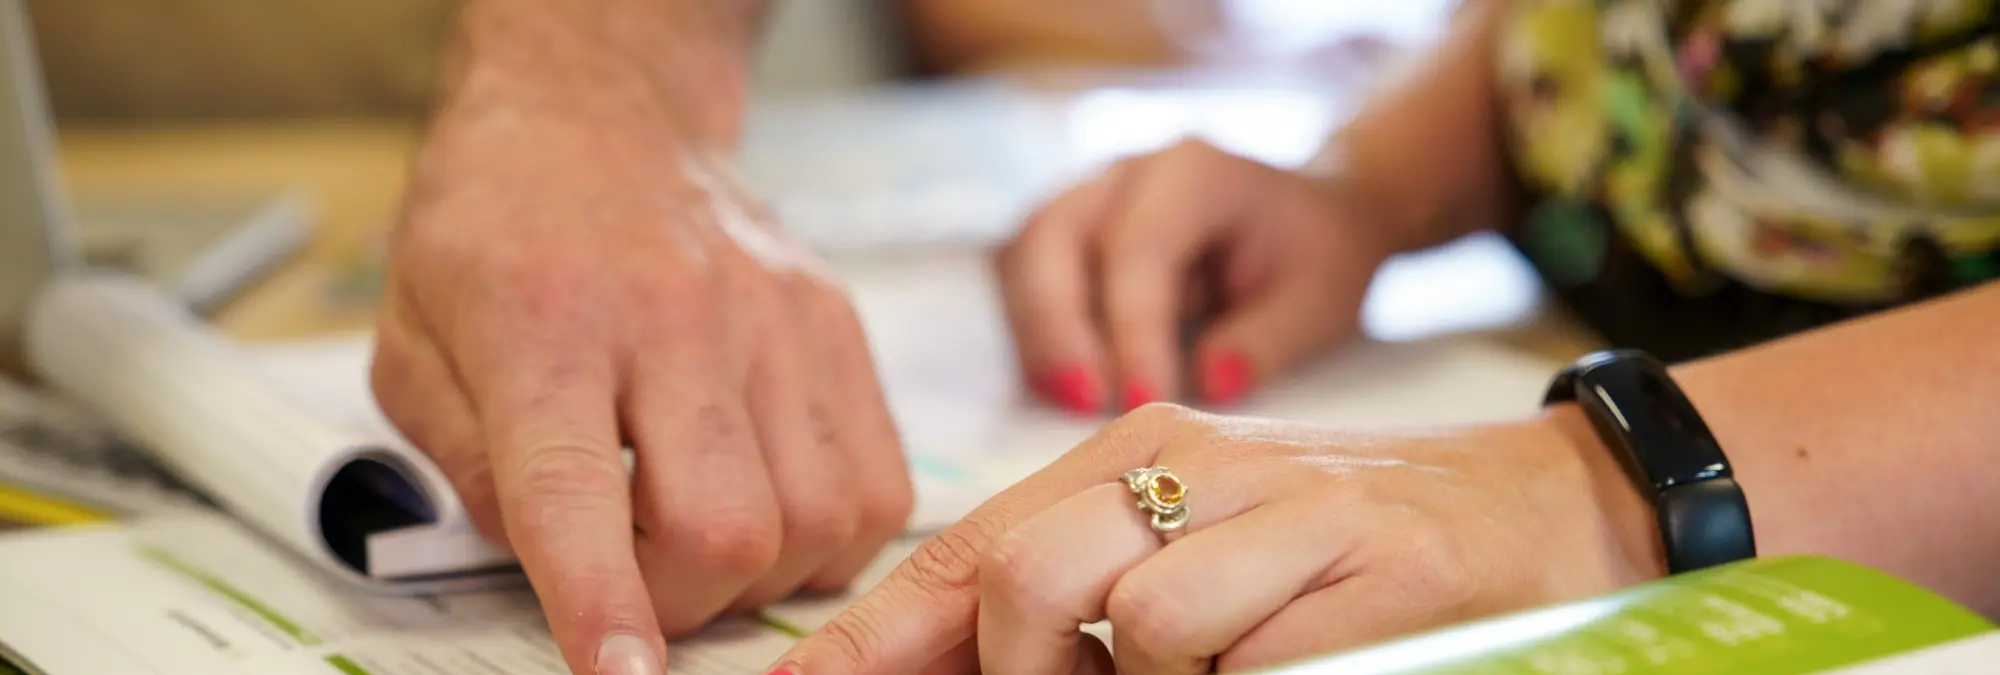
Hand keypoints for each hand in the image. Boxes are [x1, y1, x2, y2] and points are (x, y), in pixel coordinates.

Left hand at [369, 103, 912, 673]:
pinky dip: (832, 537)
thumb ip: (464, 465)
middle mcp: (676, 318)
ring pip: (818, 519)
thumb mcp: (412, 342)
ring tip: (705, 541)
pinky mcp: (838, 328)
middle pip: (726, 528)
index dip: (603, 603)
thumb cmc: (502, 228)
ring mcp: (775, 320)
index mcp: (545, 323)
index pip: (577, 491)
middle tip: (644, 588)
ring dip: (762, 576)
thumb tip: (541, 566)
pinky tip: (776, 511)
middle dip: (686, 608)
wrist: (602, 118)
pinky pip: (878, 484)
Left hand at [772, 403, 1665, 673]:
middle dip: (1014, 674)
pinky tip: (1285, 660)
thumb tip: (958, 668)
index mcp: (1134, 448)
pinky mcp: (1367, 568)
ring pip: (1136, 625)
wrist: (1533, 506)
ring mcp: (1282, 511)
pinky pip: (1243, 659)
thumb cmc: (1339, 544)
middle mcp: (1195, 460)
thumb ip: (1078, 598)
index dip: (877, 631)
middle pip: (1024, 577)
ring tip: (1211, 667)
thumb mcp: (1195, 544)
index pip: (969, 541)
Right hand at [997, 138, 1402, 414]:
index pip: (1139, 248)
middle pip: (1053, 234)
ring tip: (1076, 401)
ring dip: (1040, 331)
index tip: (1146, 400)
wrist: (1315, 216)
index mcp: (1195, 170)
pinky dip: (1040, 330)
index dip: (1133, 329)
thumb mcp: (1320, 300)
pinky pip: (1030, 274)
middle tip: (1086, 403)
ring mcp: (1091, 193)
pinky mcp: (1072, 230)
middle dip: (1058, 325)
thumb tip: (1208, 383)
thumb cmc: (1318, 253)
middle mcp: (1128, 170)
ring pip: (1027, 252)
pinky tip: (1069, 383)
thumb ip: (1266, 340)